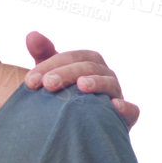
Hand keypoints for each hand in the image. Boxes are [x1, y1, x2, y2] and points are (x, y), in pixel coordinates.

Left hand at [23, 31, 139, 129]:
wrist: (77, 127)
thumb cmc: (63, 95)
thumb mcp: (51, 75)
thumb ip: (43, 55)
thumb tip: (32, 35)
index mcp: (88, 62)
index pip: (71, 57)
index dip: (50, 65)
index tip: (30, 81)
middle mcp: (104, 75)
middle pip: (89, 67)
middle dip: (68, 73)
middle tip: (48, 83)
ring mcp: (116, 94)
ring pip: (110, 83)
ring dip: (96, 83)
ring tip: (81, 86)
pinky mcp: (125, 116)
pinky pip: (132, 110)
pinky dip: (126, 107)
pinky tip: (114, 106)